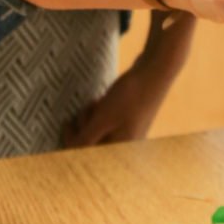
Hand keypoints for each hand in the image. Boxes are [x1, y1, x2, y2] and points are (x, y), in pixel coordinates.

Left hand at [64, 10, 193, 147]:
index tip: (67, 122)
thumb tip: (69, 153)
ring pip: (100, 131)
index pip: (87, 152)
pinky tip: (103, 101)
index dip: (72, 139)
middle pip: (94, 142)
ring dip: (92, 118)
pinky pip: (108, 122)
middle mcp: (127, 143)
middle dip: (84, 126)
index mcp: (121, 147)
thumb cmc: (130, 96)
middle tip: (88, 107)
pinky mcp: (131, 119)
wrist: (157, 70)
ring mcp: (130, 131)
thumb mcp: (103, 118)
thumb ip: (85, 139)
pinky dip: (101, 113)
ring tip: (96, 102)